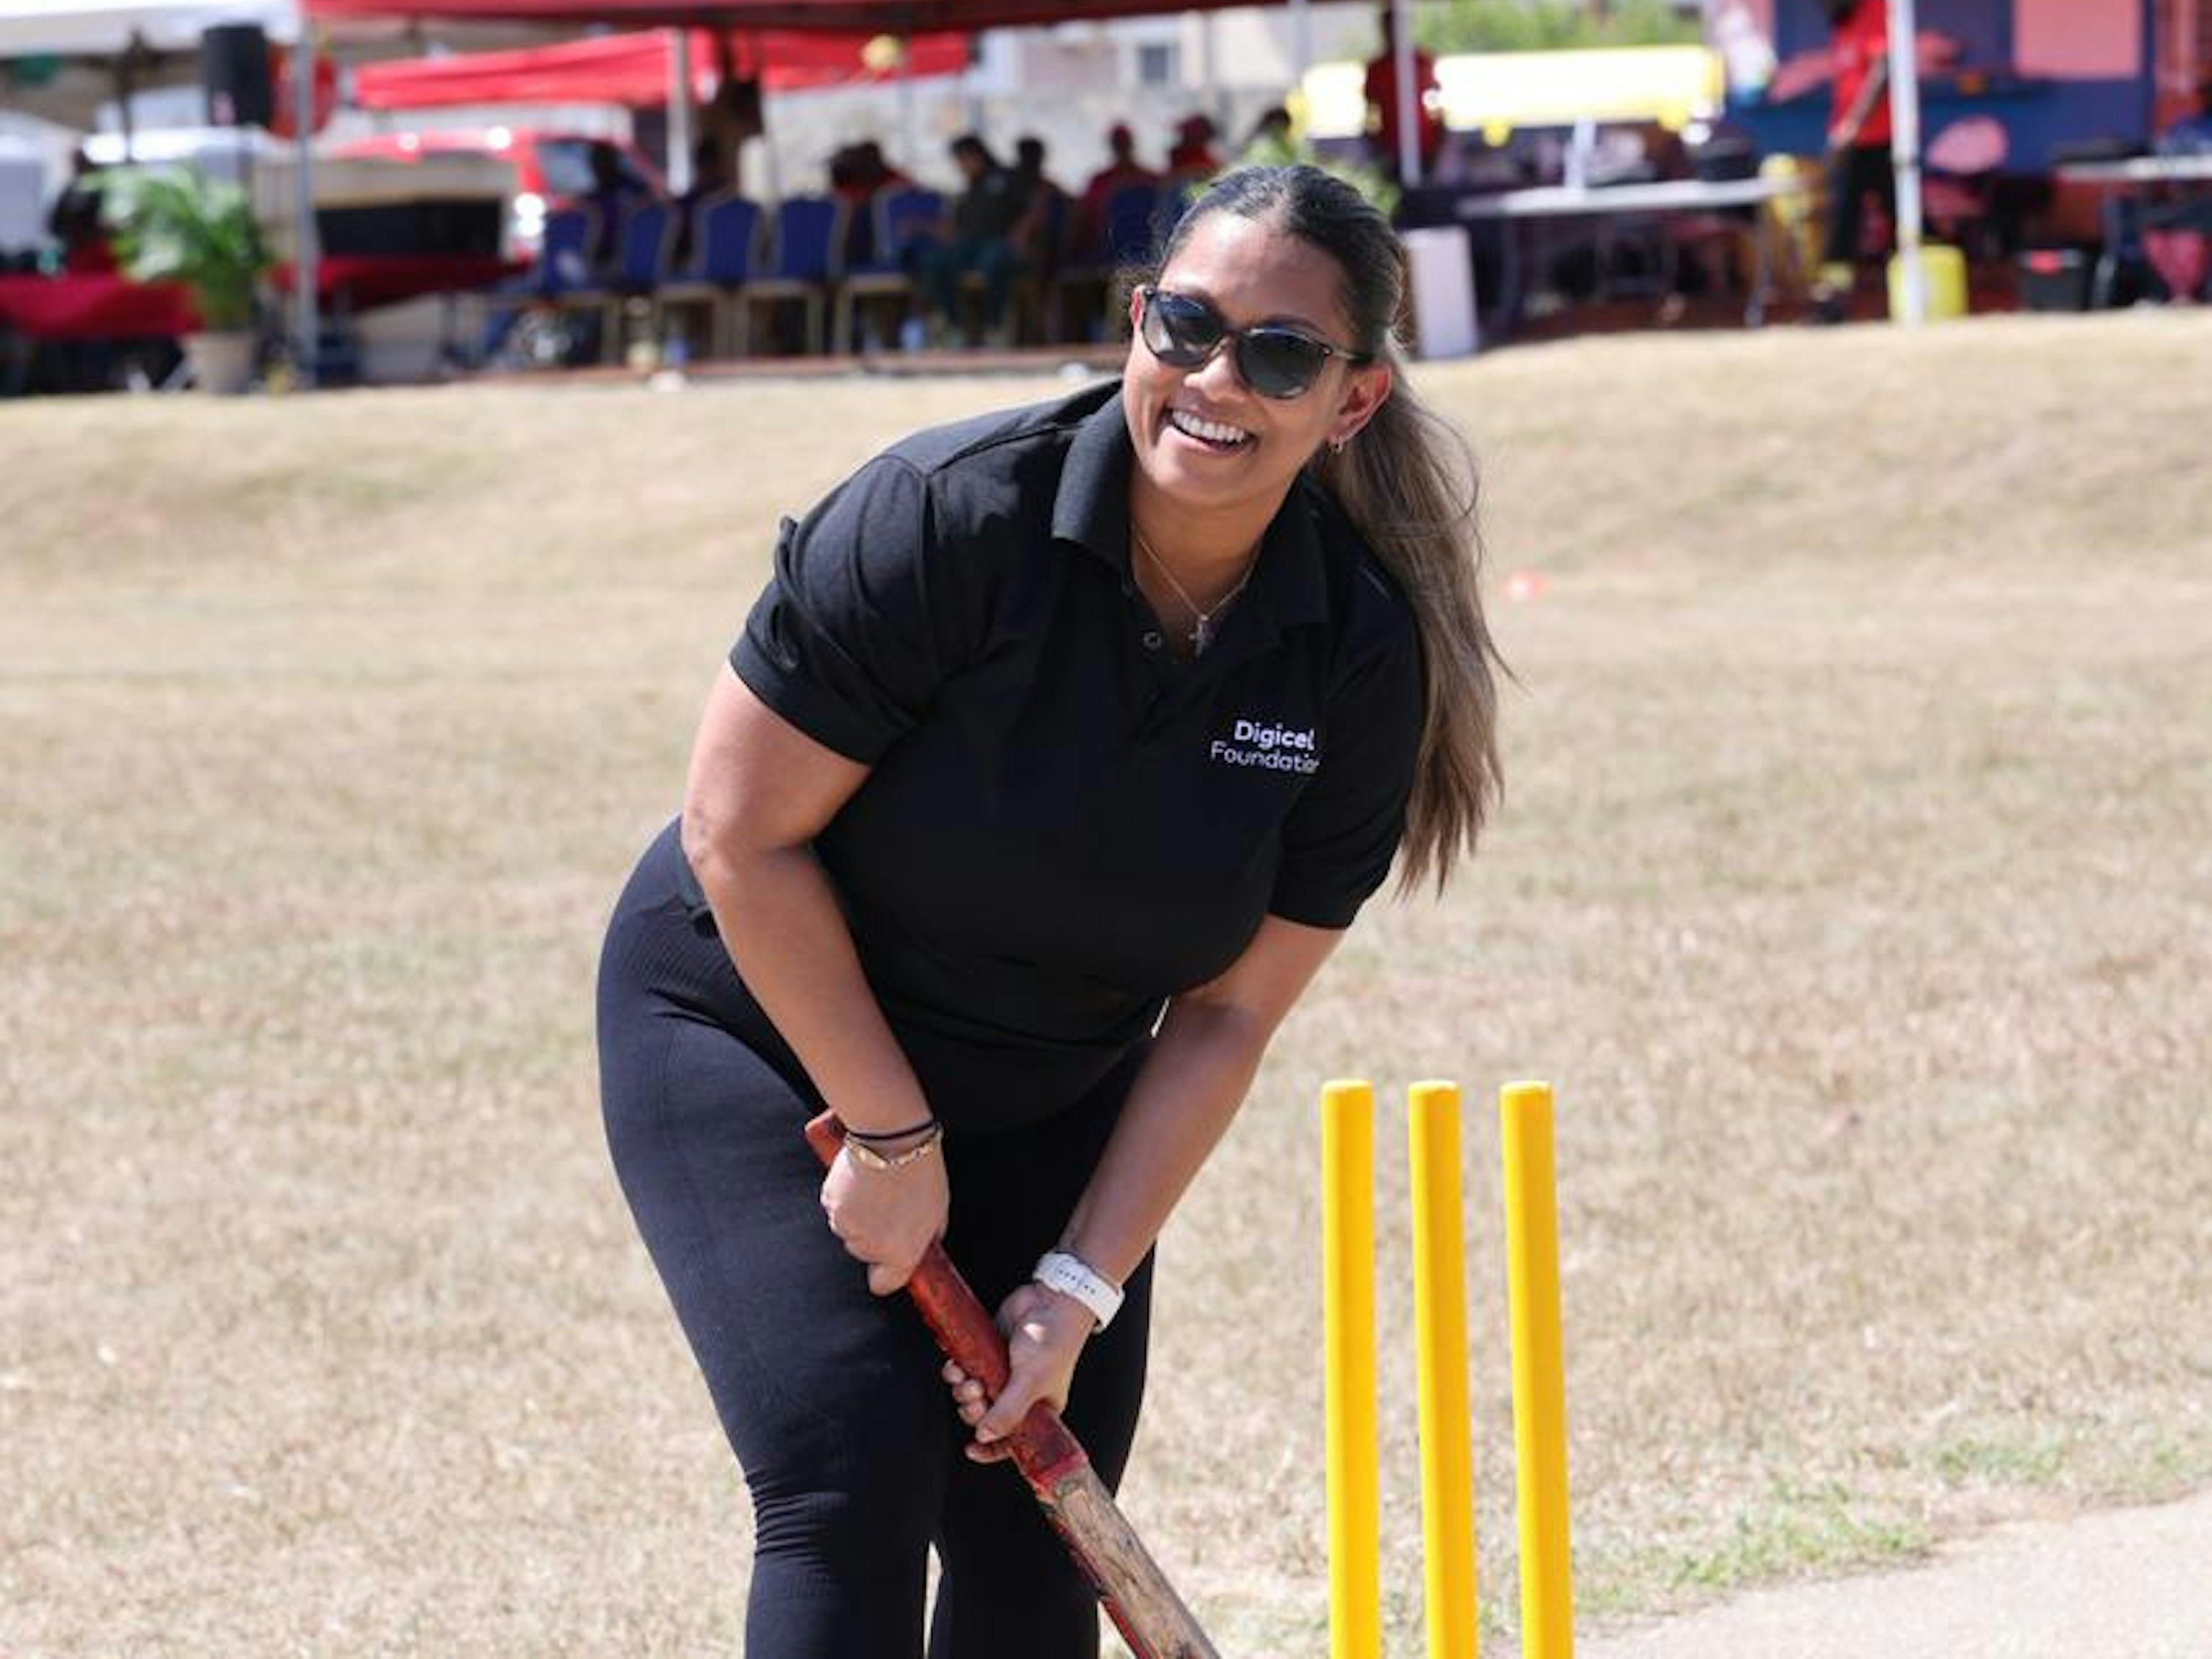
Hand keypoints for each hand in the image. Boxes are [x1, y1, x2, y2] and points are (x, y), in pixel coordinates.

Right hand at [819, 1142, 948, 1295]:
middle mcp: (867, 1246)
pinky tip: (862, 1179)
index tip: (893, 1259)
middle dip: (875, 1235)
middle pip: (865, 1252)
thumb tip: (922, 1245)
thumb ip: (926, 1237)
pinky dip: (846, 1198)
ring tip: (877, 1188)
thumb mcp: (938, 1210)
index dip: (888, 1273)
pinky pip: (837, 1208)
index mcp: (898, 1254)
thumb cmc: (921, 1172)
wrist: (890, 1137)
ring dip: (859, 1215)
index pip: (883, 1284)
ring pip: (849, 1229)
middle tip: (891, 1206)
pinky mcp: (829, 1202)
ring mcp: (844, 1225)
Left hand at [941, 1281, 1093, 1461]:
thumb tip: (983, 1437)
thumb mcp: (1031, 1382)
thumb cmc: (1053, 1341)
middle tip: (976, 1391)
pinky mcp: (986, 1351)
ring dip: (961, 1388)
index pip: (1011, 1441)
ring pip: (969, 1393)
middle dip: (972, 1409)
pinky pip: (962, 1368)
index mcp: (1037, 1410)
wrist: (1051, 1299)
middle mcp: (1017, 1395)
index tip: (970, 1449)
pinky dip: (955, 1369)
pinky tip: (955, 1363)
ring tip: (967, 1375)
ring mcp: (1000, 1373)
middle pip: (983, 1417)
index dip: (990, 1449)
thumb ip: (1007, 1411)